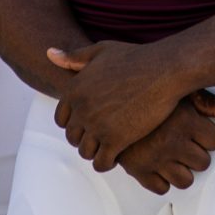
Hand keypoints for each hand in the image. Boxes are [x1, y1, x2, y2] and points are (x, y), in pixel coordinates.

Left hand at [47, 41, 190, 171]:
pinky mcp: (116, 140)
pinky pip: (102, 162)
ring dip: (95, 152)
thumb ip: (74, 57)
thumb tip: (50, 53)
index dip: (74, 124)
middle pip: (72, 137)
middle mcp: (82, 109)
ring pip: (85, 152)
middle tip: (101, 138)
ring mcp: (98, 126)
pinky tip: (118, 156)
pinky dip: (107, 163)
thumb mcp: (101, 51)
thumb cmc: (136, 58)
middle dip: (84, 139)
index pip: (61, 119)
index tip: (88, 125)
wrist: (164, 69)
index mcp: (75, 90)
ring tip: (109, 148)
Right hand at [110, 92, 214, 194]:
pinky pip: (161, 188)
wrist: (107, 97)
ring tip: (173, 156)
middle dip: (196, 154)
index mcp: (185, 120)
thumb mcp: (180, 92)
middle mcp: (172, 141)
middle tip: (184, 144)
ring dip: (182, 171)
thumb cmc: (148, 92)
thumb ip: (211, 104)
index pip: (214, 141)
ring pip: (186, 181)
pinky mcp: (138, 170)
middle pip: (203, 163)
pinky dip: (161, 179)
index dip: (207, 136)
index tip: (196, 130)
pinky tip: (158, 164)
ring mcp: (155, 158)